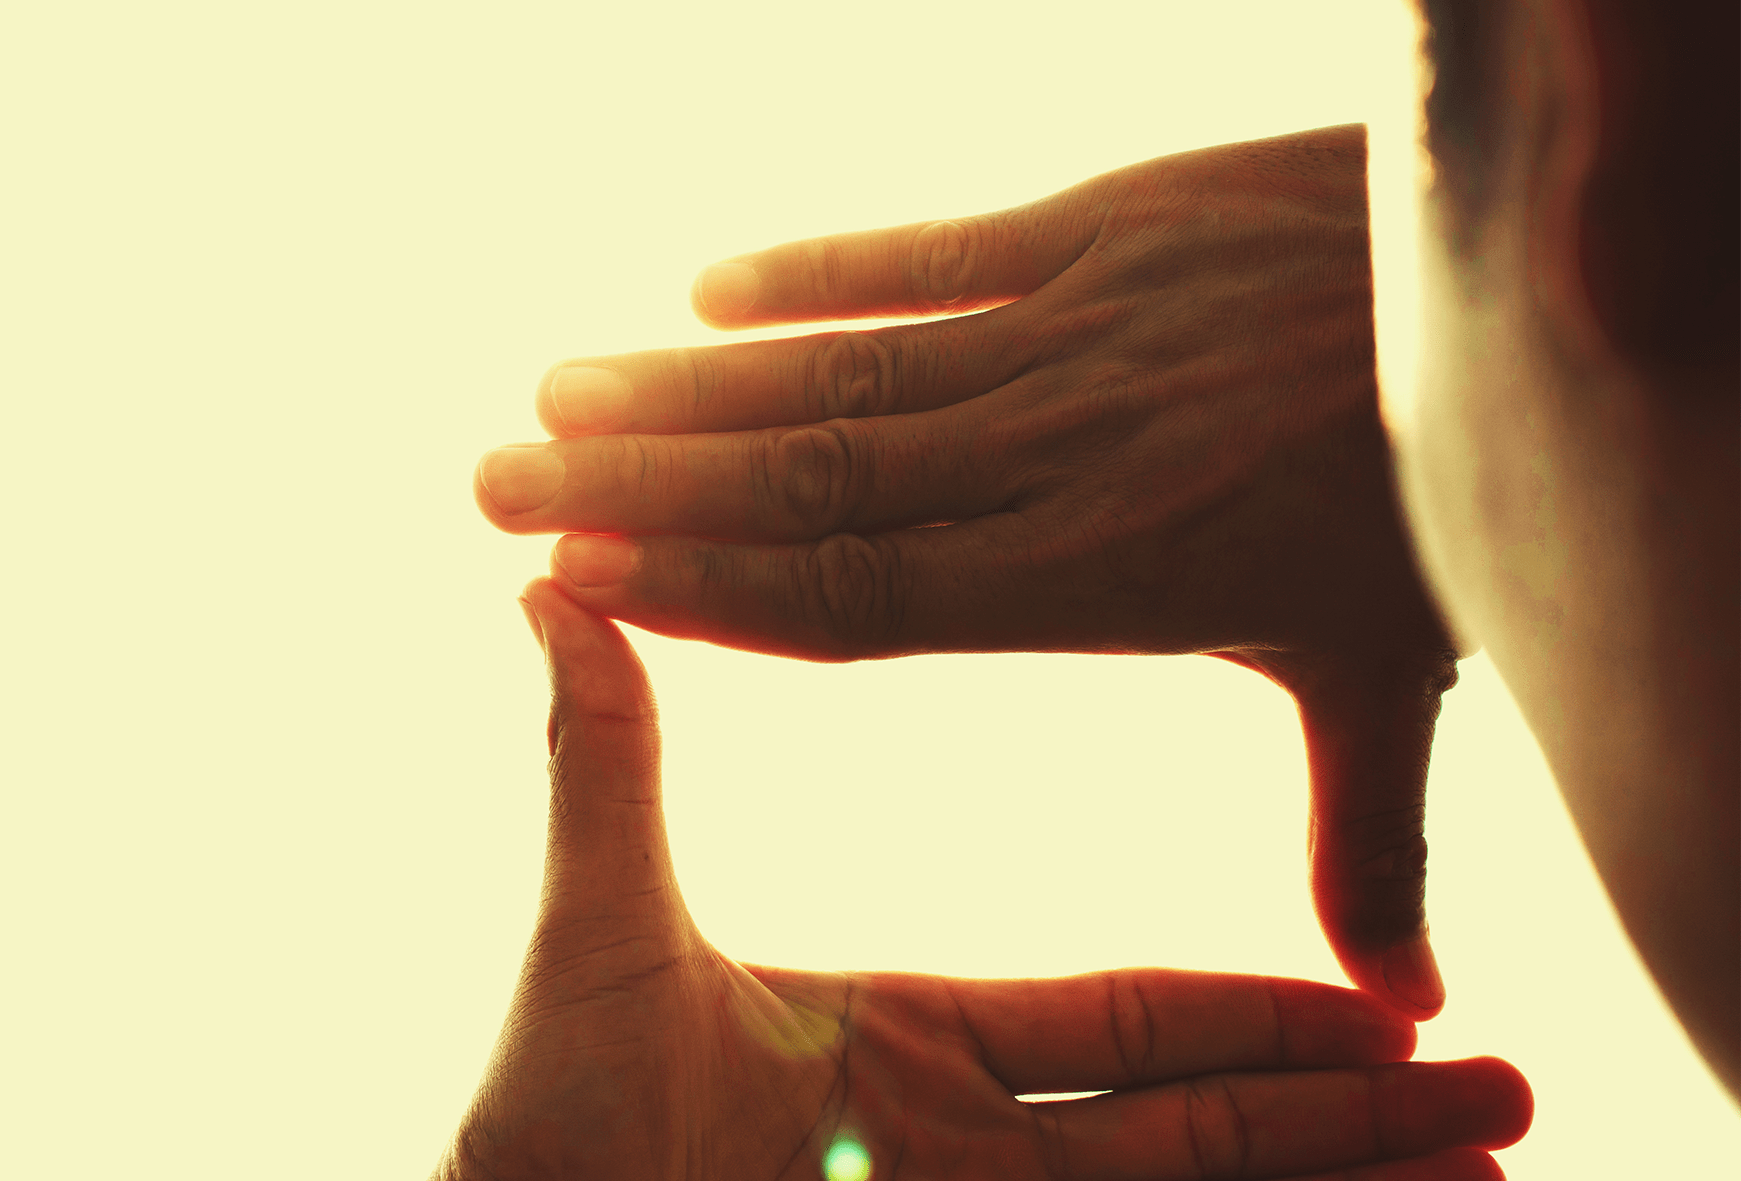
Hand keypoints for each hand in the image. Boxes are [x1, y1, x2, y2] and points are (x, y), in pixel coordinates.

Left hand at [437, 580, 1530, 1180]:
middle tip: (1503, 1095)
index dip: (1253, 1015)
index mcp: (903, 1038)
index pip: (1119, 1017)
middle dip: (1352, 1116)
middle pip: (1200, 1120)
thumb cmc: (539, 1100)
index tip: (1380, 1006)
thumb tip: (558, 581)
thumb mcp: (603, 916)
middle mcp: (956, 1136)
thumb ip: (610, 758)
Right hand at [473, 126, 1460, 1017]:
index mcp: (1103, 574)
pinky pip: (931, 250)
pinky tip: (701, 282)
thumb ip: (1365, 834)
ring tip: (553, 386)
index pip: (862, 592)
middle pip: (812, 477)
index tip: (581, 576)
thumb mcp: (1392, 676)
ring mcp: (1072, 332)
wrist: (1505, 291)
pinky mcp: (1100, 226)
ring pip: (844, 367)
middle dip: (641, 482)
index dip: (710, 589)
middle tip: (495, 475)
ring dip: (687, 380)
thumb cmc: (1443, 503)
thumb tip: (1405, 994)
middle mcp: (1057, 454)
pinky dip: (813, 267)